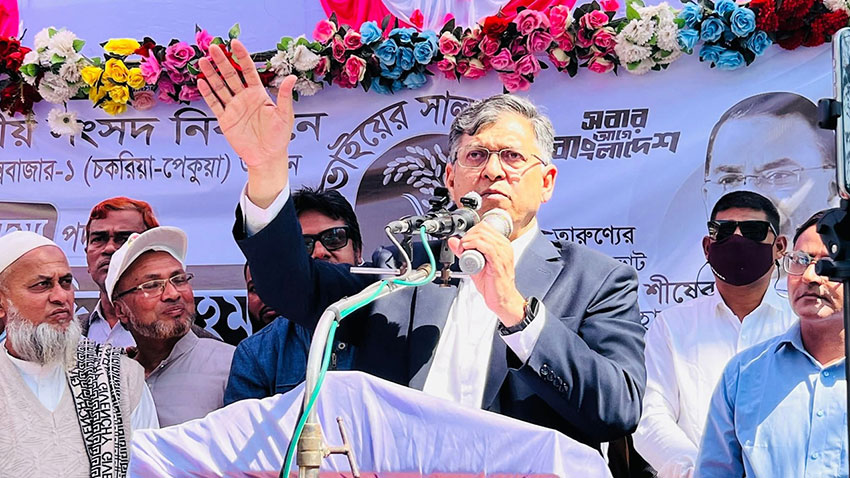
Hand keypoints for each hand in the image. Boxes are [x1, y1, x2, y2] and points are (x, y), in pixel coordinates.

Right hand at [197, 40, 296, 206]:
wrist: (267, 157)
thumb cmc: (279, 137)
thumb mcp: (284, 115)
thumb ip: (284, 96)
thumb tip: (291, 76)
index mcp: (258, 94)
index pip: (248, 71)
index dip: (242, 57)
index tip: (234, 43)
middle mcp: (244, 98)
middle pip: (231, 76)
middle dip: (222, 61)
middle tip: (213, 47)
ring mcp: (233, 108)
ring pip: (220, 87)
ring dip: (211, 74)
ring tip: (202, 61)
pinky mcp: (225, 119)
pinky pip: (215, 104)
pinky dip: (207, 94)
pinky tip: (201, 82)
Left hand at [447, 222, 525, 325]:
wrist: (501, 299)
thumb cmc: (492, 284)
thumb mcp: (474, 264)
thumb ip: (464, 252)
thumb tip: (453, 241)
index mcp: (501, 244)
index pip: (484, 226)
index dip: (469, 232)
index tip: (462, 242)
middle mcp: (504, 246)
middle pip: (482, 228)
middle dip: (467, 236)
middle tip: (461, 248)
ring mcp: (503, 253)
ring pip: (483, 235)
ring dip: (468, 241)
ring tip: (463, 251)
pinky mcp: (499, 262)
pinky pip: (487, 247)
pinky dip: (474, 246)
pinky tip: (467, 252)